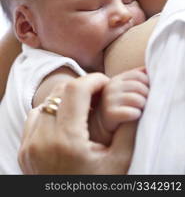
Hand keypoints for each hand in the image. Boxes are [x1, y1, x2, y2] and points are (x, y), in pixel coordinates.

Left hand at [18, 73, 134, 173]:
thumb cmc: (98, 189)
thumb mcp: (119, 162)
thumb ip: (127, 129)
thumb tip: (131, 103)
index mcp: (67, 141)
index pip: (76, 90)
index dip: (93, 80)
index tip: (106, 83)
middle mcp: (42, 141)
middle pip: (60, 92)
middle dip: (82, 87)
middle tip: (97, 96)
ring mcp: (29, 147)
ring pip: (46, 102)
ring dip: (66, 99)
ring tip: (83, 109)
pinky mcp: (24, 151)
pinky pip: (35, 118)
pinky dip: (52, 112)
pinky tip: (66, 122)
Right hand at [89, 67, 148, 144]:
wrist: (100, 126)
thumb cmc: (118, 106)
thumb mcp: (124, 89)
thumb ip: (136, 77)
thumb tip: (149, 68)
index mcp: (116, 79)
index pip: (139, 75)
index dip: (148, 83)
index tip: (148, 92)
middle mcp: (111, 87)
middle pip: (140, 87)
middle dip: (147, 96)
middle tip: (145, 104)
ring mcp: (110, 100)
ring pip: (138, 99)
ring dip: (143, 106)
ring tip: (140, 110)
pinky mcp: (110, 114)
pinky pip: (132, 112)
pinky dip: (137, 115)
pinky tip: (134, 116)